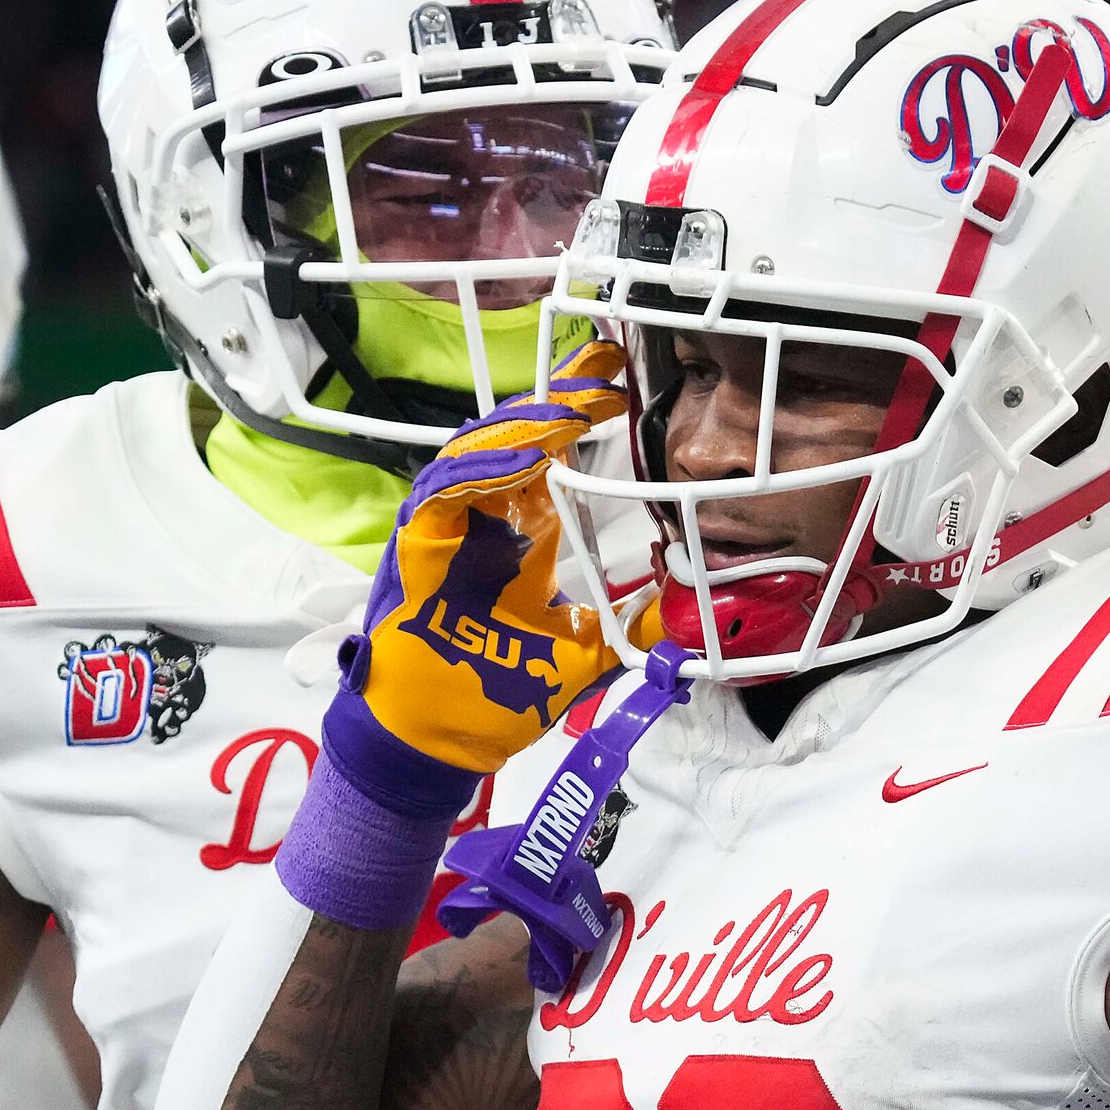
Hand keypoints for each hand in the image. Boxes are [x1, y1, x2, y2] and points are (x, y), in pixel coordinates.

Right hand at [343, 340, 629, 775]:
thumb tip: (692, 615)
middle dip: (558, 396)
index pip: (551, 456)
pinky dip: (482, 468)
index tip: (621, 378)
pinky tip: (524, 455)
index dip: (578, 412)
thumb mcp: (583, 655)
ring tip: (574, 406)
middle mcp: (484, 520)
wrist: (436, 744)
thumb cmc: (494, 696)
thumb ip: (633, 630)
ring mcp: (448, 530)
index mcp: (520, 535)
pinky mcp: (417, 546)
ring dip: (525, 425)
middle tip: (604, 366)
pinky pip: (445, 491)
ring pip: (477, 450)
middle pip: (515, 436)